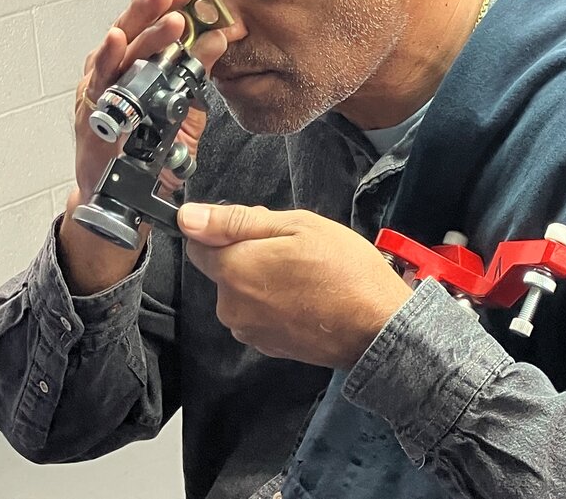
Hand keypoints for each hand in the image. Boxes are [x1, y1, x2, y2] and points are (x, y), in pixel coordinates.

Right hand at [59, 0, 227, 293]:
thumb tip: (220, 36)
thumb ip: (194, 69)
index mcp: (133, 61)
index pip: (149, 21)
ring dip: (143, 31)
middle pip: (131, 27)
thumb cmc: (145, 143)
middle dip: (153, 5)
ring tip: (167, 17)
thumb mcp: (179, 102)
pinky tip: (115, 39)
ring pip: (119, 51)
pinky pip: (99, 82)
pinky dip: (105, 58)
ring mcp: (100, 88)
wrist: (118, 192)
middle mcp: (113, 68)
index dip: (166, 1)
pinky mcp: (91, 111)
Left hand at [178, 202, 412, 368]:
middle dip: (248, 255)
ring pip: (240, 291)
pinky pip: (257, 313)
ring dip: (261, 279)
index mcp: (234, 271)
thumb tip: (186, 217)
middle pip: (222, 269)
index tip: (259, 230)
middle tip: (292, 249)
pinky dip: (272, 303)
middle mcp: (231, 307)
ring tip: (303, 274)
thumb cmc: (343, 269)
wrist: (379, 328)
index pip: (197, 244)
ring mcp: (248, 331)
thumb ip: (236, 221)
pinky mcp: (266, 347)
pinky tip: (304, 297)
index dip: (224, 230)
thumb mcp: (296, 226)